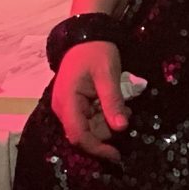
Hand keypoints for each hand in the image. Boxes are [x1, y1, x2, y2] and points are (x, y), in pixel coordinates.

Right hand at [50, 41, 129, 160]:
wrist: (87, 35)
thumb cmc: (96, 51)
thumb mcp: (107, 74)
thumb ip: (113, 100)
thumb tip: (121, 128)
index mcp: (67, 101)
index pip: (78, 135)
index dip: (97, 148)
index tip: (116, 155)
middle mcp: (63, 108)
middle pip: (84, 134)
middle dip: (106, 131)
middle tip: (126, 114)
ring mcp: (67, 107)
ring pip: (88, 128)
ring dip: (107, 123)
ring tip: (123, 106)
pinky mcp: (75, 105)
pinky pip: (89, 119)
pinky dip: (104, 116)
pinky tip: (114, 104)